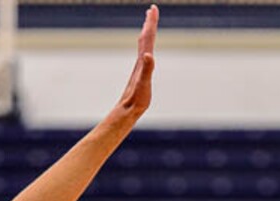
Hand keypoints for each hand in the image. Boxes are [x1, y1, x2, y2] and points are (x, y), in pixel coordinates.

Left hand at [116, 4, 157, 119]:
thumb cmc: (137, 100)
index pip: (148, 38)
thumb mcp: (144, 84)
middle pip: (145, 38)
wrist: (127, 110)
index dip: (151, 23)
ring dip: (146, 33)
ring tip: (148, 25)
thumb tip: (148, 54)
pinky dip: (145, 48)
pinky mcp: (139, 74)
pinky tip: (146, 50)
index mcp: (143, 61)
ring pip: (143, 46)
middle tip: (152, 10)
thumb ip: (146, 70)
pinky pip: (143, 55)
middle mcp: (140, 62)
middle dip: (149, 23)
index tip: (153, 9)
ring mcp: (139, 68)